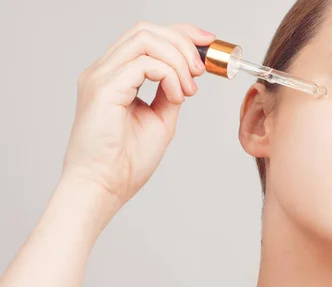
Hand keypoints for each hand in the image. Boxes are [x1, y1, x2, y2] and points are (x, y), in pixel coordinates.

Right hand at [62, 22, 214, 205]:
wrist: (104, 187)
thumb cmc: (125, 162)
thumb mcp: (160, 120)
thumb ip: (170, 94)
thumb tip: (186, 78)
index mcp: (114, 76)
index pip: (146, 36)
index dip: (181, 33)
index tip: (208, 43)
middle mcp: (103, 71)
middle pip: (146, 30)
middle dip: (183, 42)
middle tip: (201, 70)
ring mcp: (100, 77)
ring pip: (145, 39)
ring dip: (178, 59)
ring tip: (189, 88)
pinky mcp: (103, 89)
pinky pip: (145, 64)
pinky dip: (169, 75)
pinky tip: (177, 97)